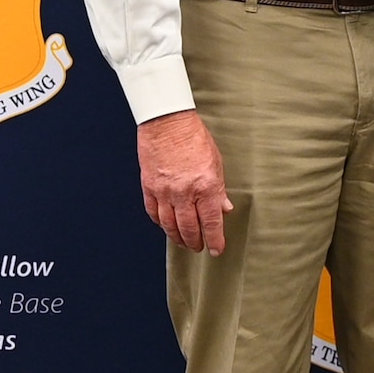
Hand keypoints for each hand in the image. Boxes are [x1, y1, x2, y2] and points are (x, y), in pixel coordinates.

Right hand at [137, 109, 232, 255]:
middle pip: (189, 228)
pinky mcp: (149, 187)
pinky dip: (160, 222)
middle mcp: (184, 193)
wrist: (167, 123)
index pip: (211, 221)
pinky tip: (166, 226)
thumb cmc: (194, 139)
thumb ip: (219, 189)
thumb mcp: (216, 162)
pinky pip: (153, 212)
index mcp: (205, 186)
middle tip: (199, 247)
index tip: (217, 249)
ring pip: (169, 225)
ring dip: (177, 237)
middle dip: (195, 242)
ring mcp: (164, 191)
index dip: (215, 239)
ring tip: (184, 242)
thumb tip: (224, 209)